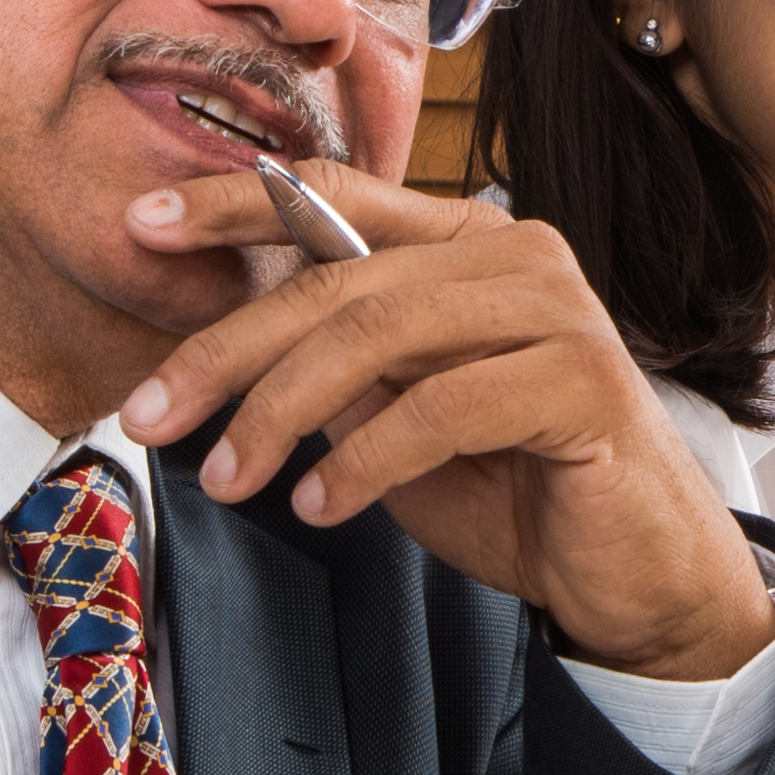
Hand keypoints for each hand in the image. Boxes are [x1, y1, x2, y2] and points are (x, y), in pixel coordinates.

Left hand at [117, 161, 774, 688]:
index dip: (234, 205)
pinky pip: (440, 406)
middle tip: (147, 414)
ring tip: (229, 478)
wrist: (634, 576)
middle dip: (227, 350)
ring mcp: (556, 309)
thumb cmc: (513, 491)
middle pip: (340, 280)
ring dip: (282, 411)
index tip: (140, 228)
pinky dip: (363, 459)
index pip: (336, 198)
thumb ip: (335, 370)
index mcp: (466, 242)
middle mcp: (515, 254)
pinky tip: (321, 505)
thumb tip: (222, 346)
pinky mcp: (583, 379)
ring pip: (381, 335)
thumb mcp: (396, 418)